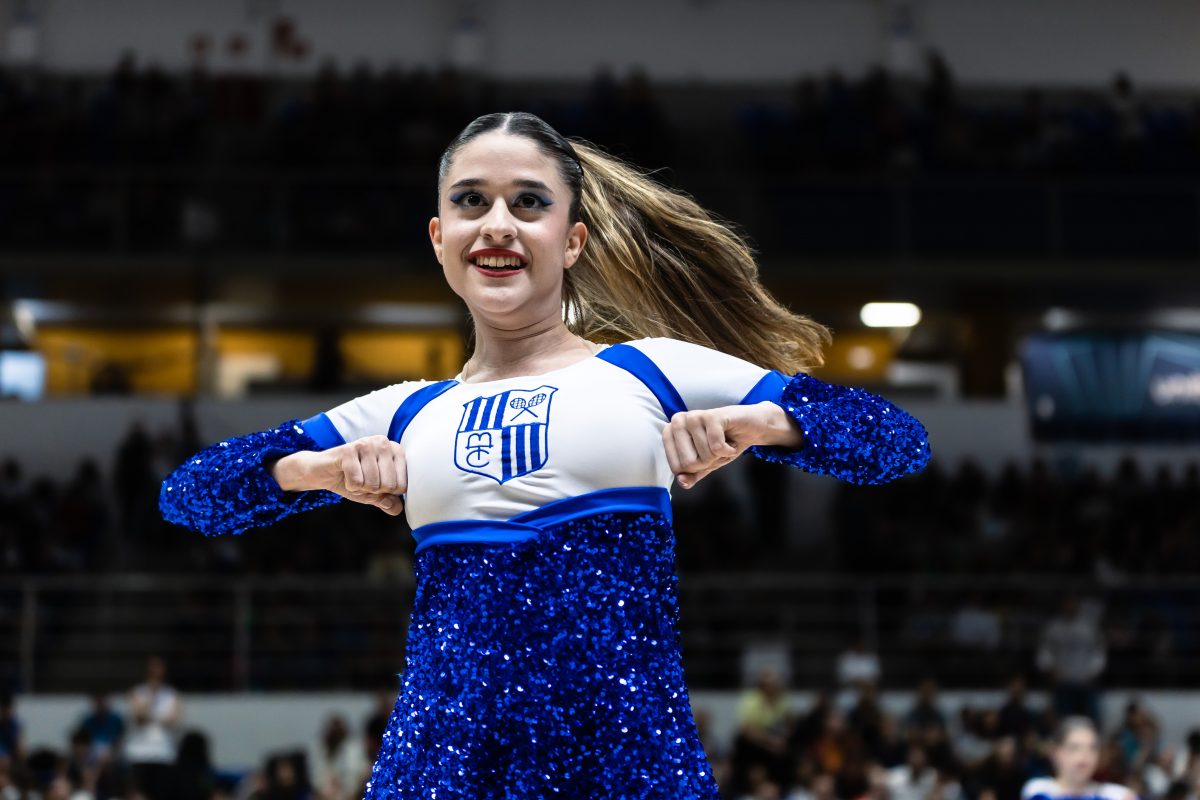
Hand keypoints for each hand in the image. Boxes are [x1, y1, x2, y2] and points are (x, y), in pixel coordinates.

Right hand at [270, 435, 407, 515]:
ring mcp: (366, 443)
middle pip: (389, 485)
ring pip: (373, 484)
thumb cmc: (352, 479)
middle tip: (361, 480)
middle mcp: (384, 443)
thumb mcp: (373, 493)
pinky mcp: (348, 449)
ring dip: (360, 488)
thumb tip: (397, 509)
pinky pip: (357, 481)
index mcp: (396, 450)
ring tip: (353, 477)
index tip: (375, 482)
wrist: (322, 472)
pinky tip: (344, 475)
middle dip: (372, 490)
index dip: (386, 492)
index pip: (402, 486)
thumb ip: (387, 501)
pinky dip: (350, 486)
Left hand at [662, 401, 801, 488]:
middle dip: (709, 462)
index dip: (697, 468)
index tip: (706, 455)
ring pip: (704, 456)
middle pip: (688, 464)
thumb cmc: (725, 444)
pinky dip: (729, 450)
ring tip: (724, 442)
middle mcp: (678, 421)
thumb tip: (682, 482)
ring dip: (721, 455)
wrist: (753, 426)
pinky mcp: (711, 415)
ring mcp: (694, 416)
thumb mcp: (706, 464)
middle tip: (717, 449)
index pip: (677, 468)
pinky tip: (731, 440)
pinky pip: (716, 447)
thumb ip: (691, 474)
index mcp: (670, 432)